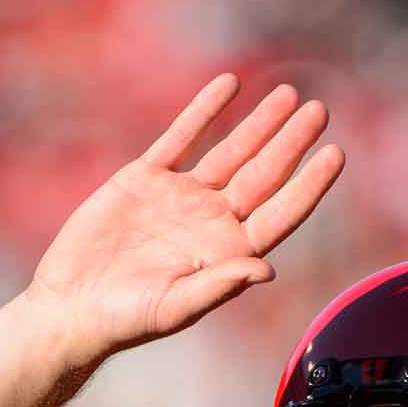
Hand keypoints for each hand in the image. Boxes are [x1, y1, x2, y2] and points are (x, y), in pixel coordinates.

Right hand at [27, 74, 343, 368]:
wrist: (71, 306)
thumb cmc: (126, 319)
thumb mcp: (176, 306)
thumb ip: (220, 286)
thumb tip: (267, 270)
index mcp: (227, 254)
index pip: (281, 214)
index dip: (309, 185)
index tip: (336, 154)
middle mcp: (211, 223)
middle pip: (263, 176)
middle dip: (292, 143)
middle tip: (320, 111)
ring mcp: (180, 198)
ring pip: (230, 152)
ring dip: (259, 124)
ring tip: (289, 95)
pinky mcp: (146, 180)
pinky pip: (182, 136)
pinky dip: (204, 110)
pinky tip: (229, 86)